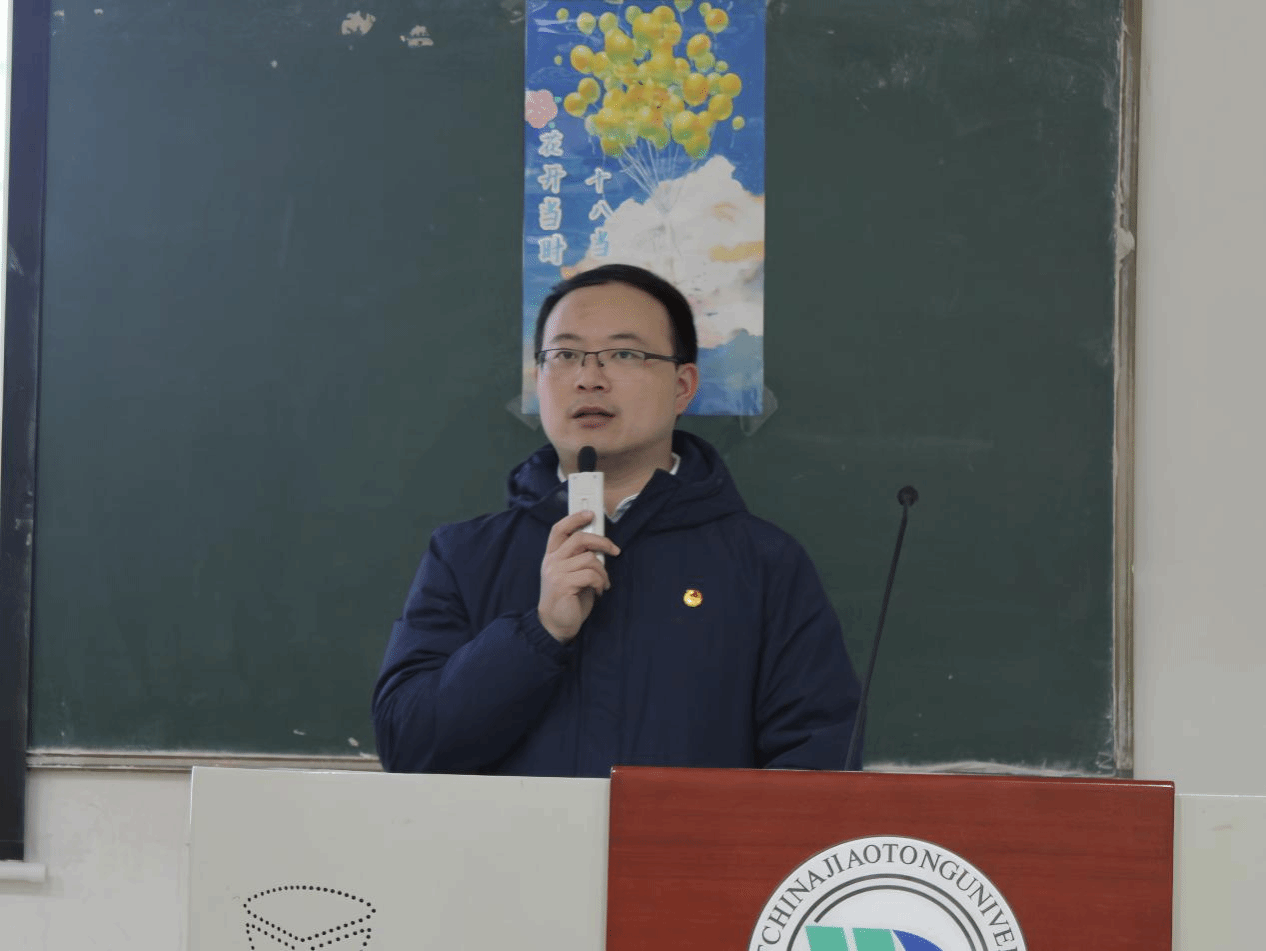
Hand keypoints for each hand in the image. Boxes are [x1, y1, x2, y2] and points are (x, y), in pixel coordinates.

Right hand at [538, 511, 620, 642]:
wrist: (555, 625)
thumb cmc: (568, 600)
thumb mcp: (572, 574)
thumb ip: (580, 558)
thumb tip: (600, 547)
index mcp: (552, 556)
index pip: (559, 529)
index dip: (575, 518)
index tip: (591, 514)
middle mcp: (551, 562)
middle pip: (578, 538)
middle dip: (601, 542)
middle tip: (614, 550)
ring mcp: (556, 572)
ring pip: (589, 559)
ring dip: (603, 572)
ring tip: (603, 583)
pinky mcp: (563, 584)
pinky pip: (591, 575)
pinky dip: (600, 583)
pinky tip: (598, 591)